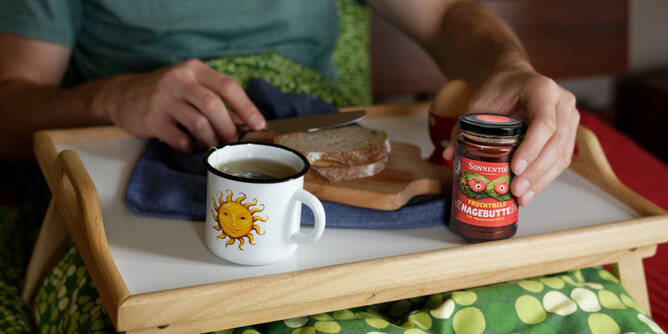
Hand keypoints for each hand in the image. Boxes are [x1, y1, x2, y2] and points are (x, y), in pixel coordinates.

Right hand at [95, 59, 264, 153]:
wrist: (121, 94)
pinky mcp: (150, 118)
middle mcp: (179, 79)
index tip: (258, 124)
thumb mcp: (192, 89)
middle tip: (233, 142)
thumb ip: (218, 103)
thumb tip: (246, 124)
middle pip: (214, 105)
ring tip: (213, 147)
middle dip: (228, 128)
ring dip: (211, 140)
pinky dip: (190, 147)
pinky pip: (178, 138)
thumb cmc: (167, 93)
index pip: (228, 86)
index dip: (246, 107)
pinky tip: (190, 147)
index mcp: (195, 70)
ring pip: (198, 122)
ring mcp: (162, 98)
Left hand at [443, 69, 578, 205]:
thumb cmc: (500, 89)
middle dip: (535, 172)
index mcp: (541, 89)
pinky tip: (531, 190)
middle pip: (556, 143)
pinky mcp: (570, 132)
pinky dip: (546, 176)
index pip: (544, 123)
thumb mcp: (479, 102)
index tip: (515, 168)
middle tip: (516, 191)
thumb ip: (464, 126)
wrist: (517, 79)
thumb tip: (449, 155)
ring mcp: (570, 117)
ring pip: (562, 154)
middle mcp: (562, 102)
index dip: (531, 148)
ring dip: (542, 179)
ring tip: (523, 197)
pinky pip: (562, 158)